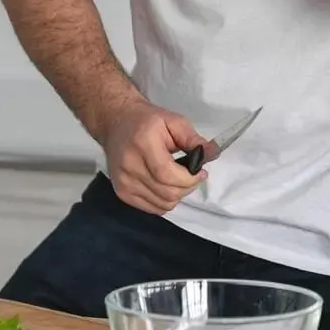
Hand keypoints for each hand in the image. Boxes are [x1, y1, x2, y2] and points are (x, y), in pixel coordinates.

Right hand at [92, 96, 209, 213]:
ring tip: (179, 180)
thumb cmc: (147, 120)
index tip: (201, 172)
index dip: (189, 179)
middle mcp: (129, 166)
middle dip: (187, 188)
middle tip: (193, 176)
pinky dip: (164, 201)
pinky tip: (166, 186)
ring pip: (161, 204)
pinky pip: (151, 208)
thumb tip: (213, 154)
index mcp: (143, 144)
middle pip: (166, 193)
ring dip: (177, 196)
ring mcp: (123, 182)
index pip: (167, 175)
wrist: (116, 122)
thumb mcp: (173, 121)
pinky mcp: (121, 192)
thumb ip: (193, 139)